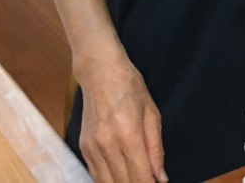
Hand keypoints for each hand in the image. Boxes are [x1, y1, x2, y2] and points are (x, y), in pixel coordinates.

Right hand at [77, 59, 166, 182]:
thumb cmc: (129, 87)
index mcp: (129, 134)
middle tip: (148, 180)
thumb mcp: (152, 114)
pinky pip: (96, 175)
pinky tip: (120, 176)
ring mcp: (93, 147)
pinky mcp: (84, 147)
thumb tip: (160, 178)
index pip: (140, 178)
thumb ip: (156, 150)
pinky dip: (109, 181)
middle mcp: (107, 144)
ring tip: (135, 179)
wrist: (100, 72)